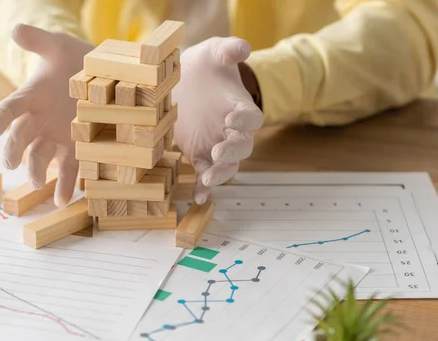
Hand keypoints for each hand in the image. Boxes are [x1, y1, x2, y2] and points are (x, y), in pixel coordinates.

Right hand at [0, 24, 93, 206]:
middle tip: (11, 163)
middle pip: (21, 138)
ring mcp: (56, 138)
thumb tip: (15, 29)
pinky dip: (64, 186)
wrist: (102, 77)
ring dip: (35, 171)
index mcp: (31, 98)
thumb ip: (38, 40)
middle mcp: (39, 121)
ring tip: (36, 183)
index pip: (10, 108)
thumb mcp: (59, 46)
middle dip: (14, 150)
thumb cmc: (75, 61)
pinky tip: (64, 200)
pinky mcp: (75, 151)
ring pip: (39, 157)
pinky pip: (67, 171)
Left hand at [172, 37, 263, 203]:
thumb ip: (229, 50)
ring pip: (227, 166)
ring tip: (208, 178)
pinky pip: (205, 174)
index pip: (251, 117)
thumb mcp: (214, 52)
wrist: (187, 80)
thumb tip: (243, 47)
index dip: (245, 119)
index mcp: (240, 107)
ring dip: (220, 173)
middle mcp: (232, 131)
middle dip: (232, 151)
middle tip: (218, 152)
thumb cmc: (206, 66)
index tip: (232, 118)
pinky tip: (197, 196)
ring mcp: (217, 145)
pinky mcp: (200, 155)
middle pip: (242, 147)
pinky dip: (203, 186)